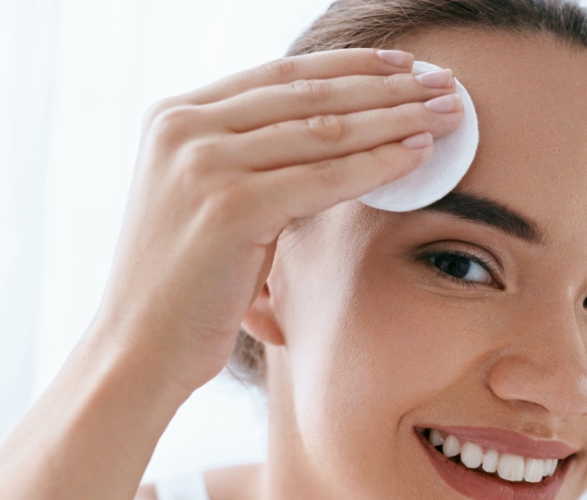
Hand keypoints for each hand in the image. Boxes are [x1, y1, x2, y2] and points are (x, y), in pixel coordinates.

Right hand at [94, 48, 462, 395]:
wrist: (138, 348)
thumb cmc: (185, 288)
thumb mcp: (209, 202)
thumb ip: (250, 162)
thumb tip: (333, 137)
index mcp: (175, 117)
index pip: (282, 75)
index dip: (352, 65)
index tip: (406, 65)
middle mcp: (184, 128)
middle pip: (310, 93)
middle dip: (387, 84)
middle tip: (444, 82)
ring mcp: (203, 164)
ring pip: (324, 129)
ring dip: (396, 116)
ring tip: (449, 112)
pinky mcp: (228, 207)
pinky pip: (323, 178)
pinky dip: (378, 164)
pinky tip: (419, 154)